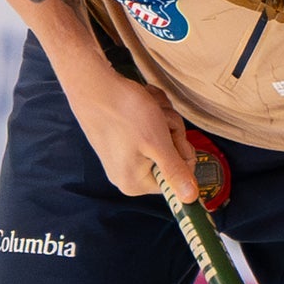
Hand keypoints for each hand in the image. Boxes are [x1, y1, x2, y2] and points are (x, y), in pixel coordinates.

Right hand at [56, 66, 198, 202]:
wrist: (93, 83)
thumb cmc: (125, 113)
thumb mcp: (158, 144)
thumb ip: (176, 173)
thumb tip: (190, 200)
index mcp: (135, 183)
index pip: (179, 177)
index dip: (181, 151)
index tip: (169, 134)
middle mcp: (128, 174)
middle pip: (172, 156)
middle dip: (171, 131)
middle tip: (157, 117)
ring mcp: (124, 156)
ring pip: (164, 138)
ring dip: (163, 118)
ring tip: (147, 108)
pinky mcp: (122, 139)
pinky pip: (151, 128)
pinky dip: (153, 112)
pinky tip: (141, 103)